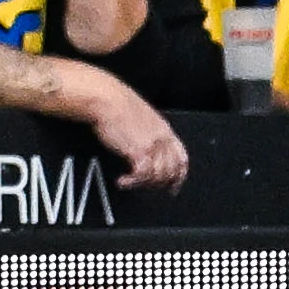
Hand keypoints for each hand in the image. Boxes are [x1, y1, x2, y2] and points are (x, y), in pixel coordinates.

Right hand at [87, 75, 188, 192]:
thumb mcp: (139, 117)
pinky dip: (133, 182)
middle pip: (172, 169)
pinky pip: (142, 174)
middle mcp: (161, 138)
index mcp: (164, 129)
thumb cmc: (115, 104)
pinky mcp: (138, 151)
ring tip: (131, 183)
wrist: (106, 99)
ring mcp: (151, 145)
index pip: (181, 158)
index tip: (173, 186)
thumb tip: (143, 143)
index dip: (179, 175)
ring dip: (144, 184)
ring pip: (159, 174)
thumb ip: (146, 131)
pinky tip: (122, 181)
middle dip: (161, 183)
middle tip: (147, 188)